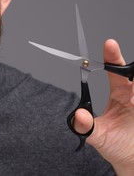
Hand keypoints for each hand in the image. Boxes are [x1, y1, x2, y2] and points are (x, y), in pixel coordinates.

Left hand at [74, 39, 133, 174]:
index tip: (109, 44)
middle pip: (133, 73)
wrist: (132, 160)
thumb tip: (77, 116)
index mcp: (120, 93)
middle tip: (123, 70)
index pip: (116, 70)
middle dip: (129, 69)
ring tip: (132, 103)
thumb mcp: (97, 135)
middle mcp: (133, 93)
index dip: (113, 56)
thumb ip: (85, 126)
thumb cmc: (115, 144)